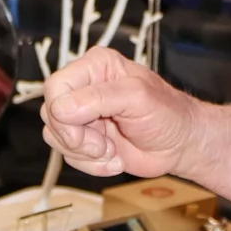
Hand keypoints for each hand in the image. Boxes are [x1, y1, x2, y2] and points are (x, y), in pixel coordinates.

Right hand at [39, 46, 202, 176]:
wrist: (180, 145)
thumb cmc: (168, 114)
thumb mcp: (138, 98)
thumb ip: (100, 98)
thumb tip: (62, 108)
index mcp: (95, 66)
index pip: (55, 86)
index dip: (63, 112)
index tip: (85, 128)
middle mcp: (84, 87)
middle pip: (50, 114)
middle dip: (76, 138)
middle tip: (104, 146)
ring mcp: (82, 115)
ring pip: (55, 137)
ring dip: (85, 154)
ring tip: (113, 152)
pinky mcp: (84, 139)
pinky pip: (67, 155)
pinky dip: (91, 165)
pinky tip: (115, 159)